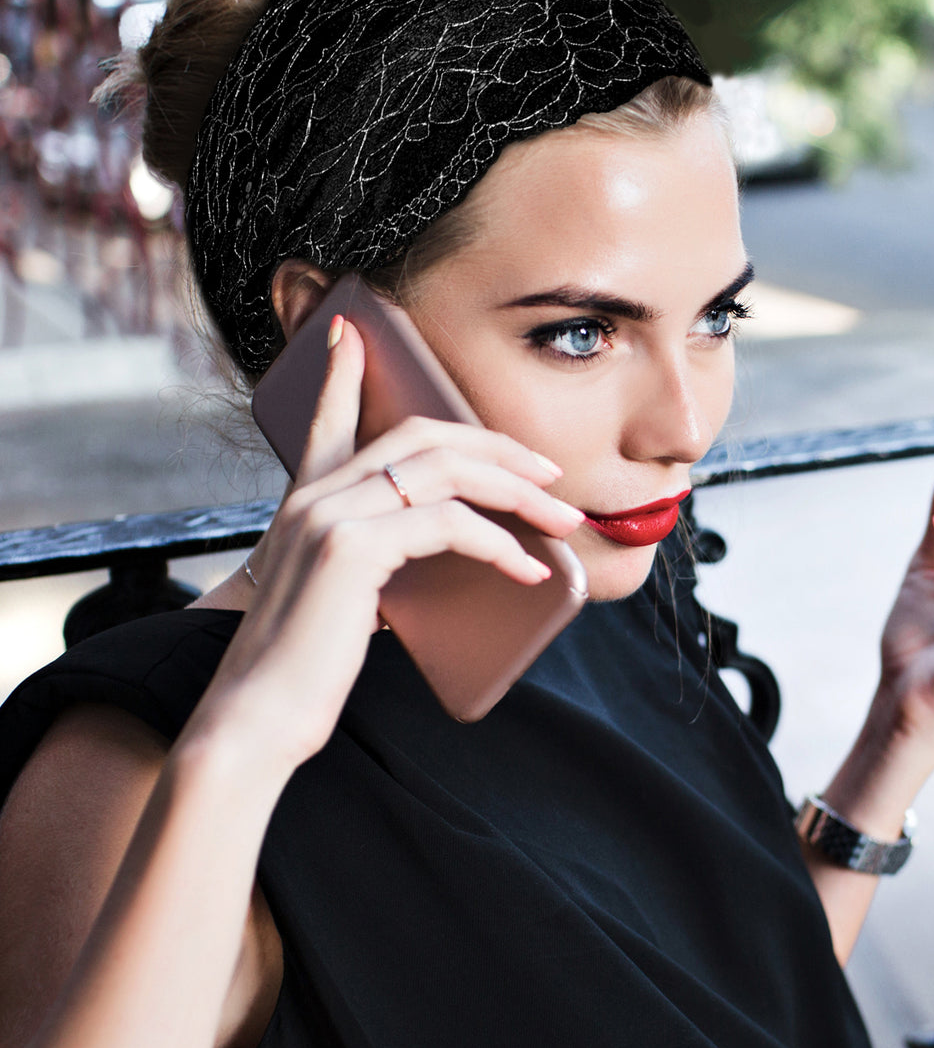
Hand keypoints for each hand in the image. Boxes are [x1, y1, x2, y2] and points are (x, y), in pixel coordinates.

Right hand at [185, 316, 583, 775]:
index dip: (343, 372)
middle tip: (549, 473)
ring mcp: (330, 514)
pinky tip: (527, 569)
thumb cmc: (304, 664)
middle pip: (425, 436)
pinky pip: (449, 523)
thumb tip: (450, 548)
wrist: (257, 716)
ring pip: (447, 470)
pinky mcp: (352, 547)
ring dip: (518, 493)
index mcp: (305, 500)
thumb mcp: (341, 594)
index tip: (353, 331)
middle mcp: (314, 495)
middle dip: (497, 448)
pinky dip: (500, 543)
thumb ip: (380, 557)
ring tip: (562, 520)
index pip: (326, 418)